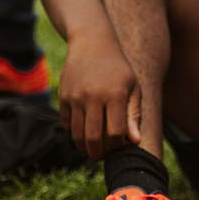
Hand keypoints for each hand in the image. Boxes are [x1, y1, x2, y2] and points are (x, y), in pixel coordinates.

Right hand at [59, 36, 140, 158]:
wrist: (92, 44)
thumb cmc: (118, 69)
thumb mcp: (132, 88)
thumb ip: (133, 115)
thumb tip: (135, 141)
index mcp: (115, 95)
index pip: (116, 133)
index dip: (118, 146)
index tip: (121, 145)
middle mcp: (93, 96)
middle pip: (93, 138)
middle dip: (99, 154)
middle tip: (103, 156)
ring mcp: (75, 97)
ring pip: (77, 134)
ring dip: (85, 148)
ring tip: (93, 149)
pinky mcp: (63, 96)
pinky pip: (66, 124)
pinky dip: (74, 134)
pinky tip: (83, 133)